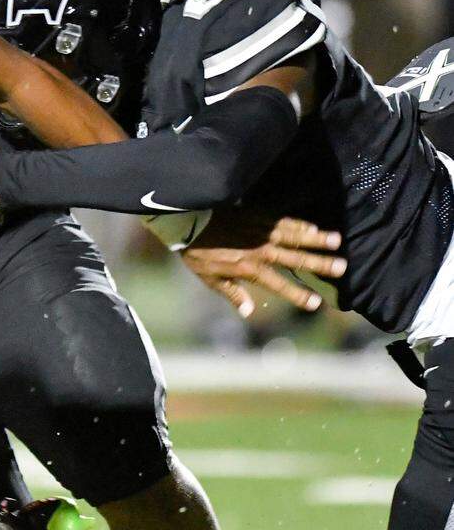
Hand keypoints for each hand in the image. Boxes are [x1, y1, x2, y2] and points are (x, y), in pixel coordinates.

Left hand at [181, 211, 345, 317]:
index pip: (280, 285)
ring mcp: (261, 231)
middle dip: (320, 264)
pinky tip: (314, 227)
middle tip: (342, 268)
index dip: (299, 295)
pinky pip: (283, 221)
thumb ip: (232, 294)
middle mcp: (261, 251)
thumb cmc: (197, 252)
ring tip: (337, 242)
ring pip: (294, 237)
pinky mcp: (258, 216)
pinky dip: (300, 224)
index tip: (317, 304)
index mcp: (250, 269)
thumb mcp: (210, 279)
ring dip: (316, 240)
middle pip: (295, 259)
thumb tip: (248, 313)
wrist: (188, 220)